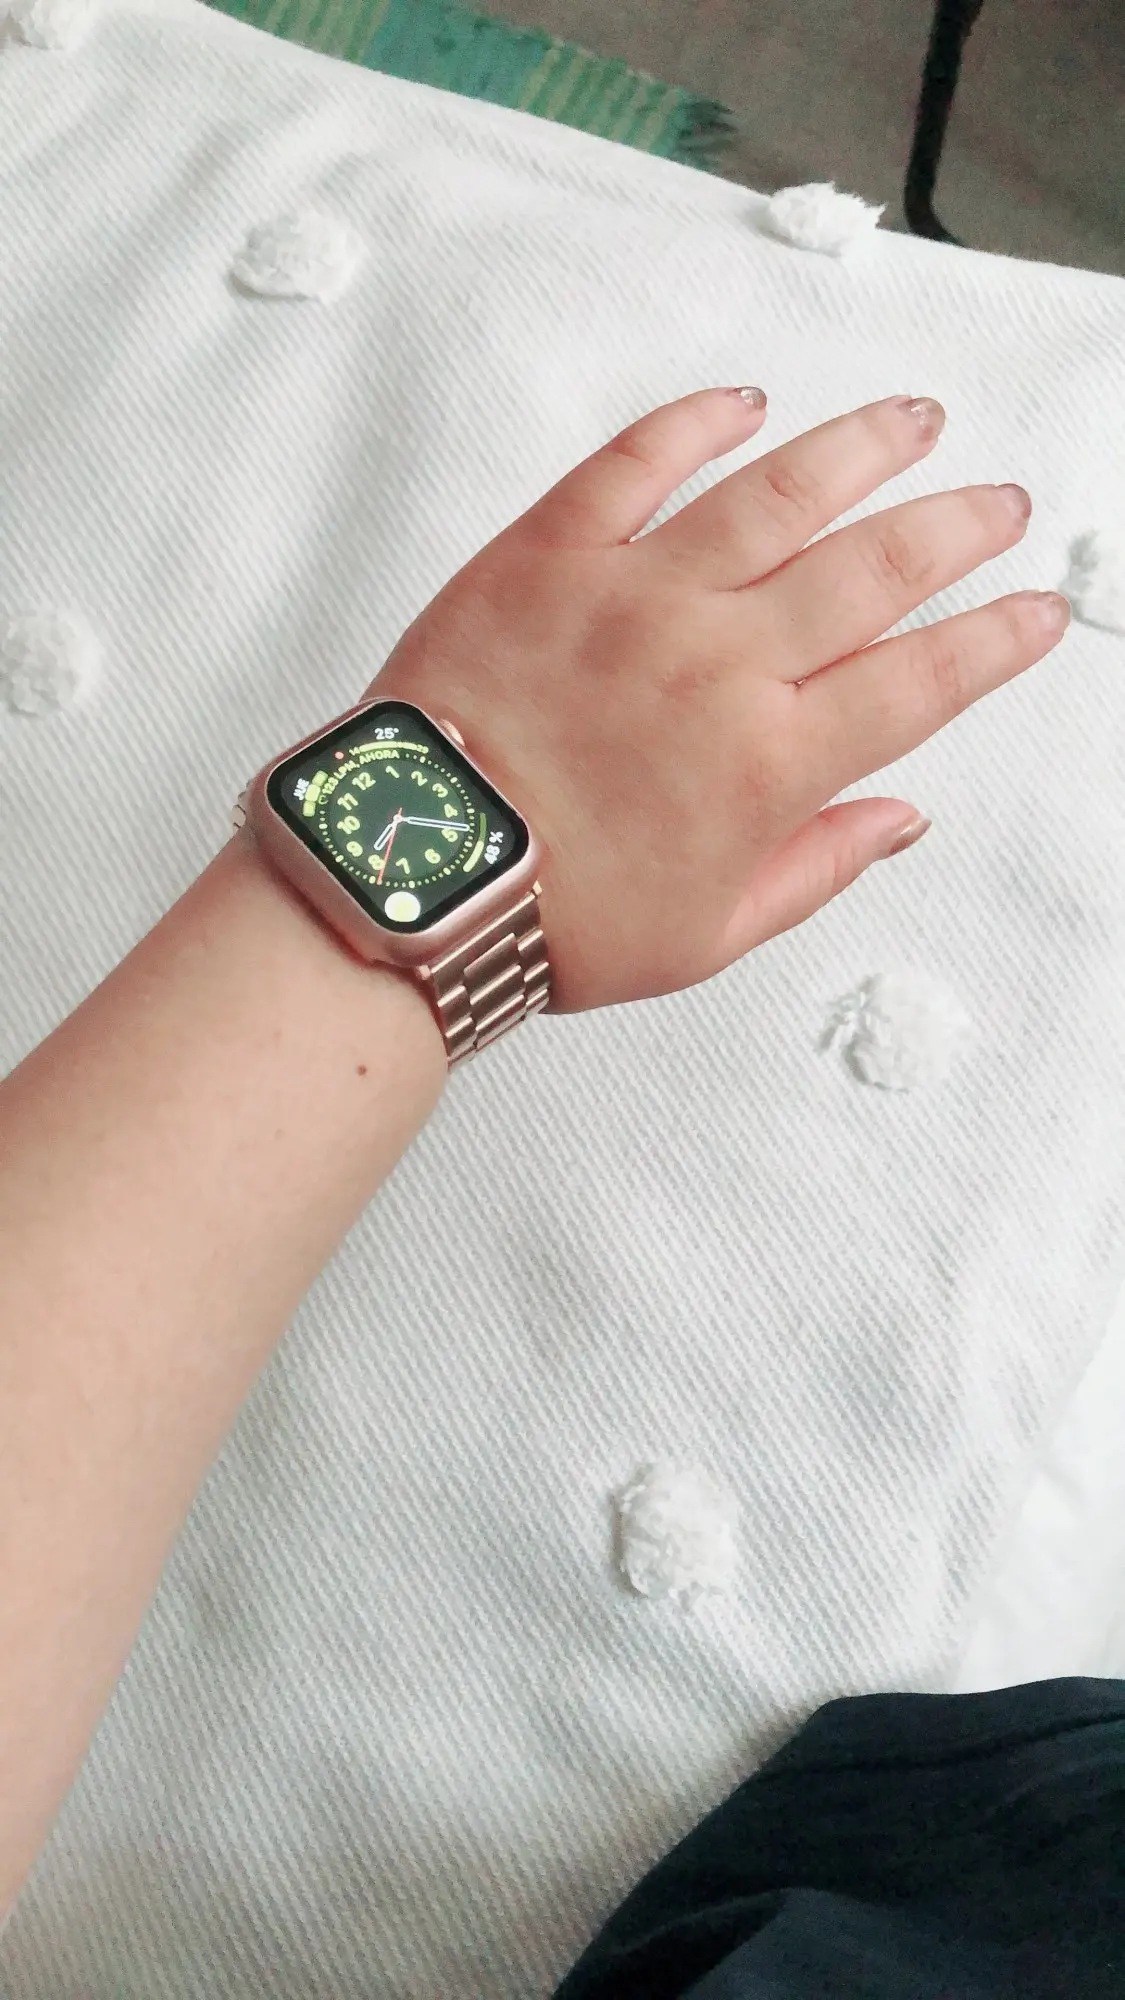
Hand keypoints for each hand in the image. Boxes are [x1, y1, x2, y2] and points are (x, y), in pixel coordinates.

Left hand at [371, 388, 1069, 1013]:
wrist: (409, 875)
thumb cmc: (553, 921)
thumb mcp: (710, 934)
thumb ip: (818, 867)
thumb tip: (903, 819)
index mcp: (769, 763)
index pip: (920, 682)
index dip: (994, 642)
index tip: (1038, 613)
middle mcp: (720, 663)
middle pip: (873, 569)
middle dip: (955, 529)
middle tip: (1000, 505)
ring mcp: (636, 596)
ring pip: (779, 494)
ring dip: (862, 450)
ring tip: (915, 421)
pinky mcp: (549, 554)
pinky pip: (636, 463)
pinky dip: (697, 423)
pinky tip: (746, 406)